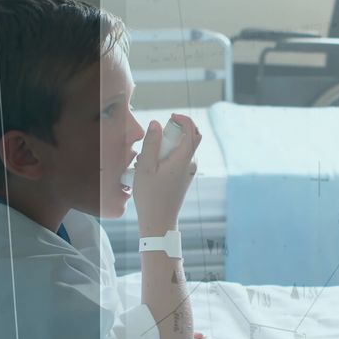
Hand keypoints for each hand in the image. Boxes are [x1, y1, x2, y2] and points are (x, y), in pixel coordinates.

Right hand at [134, 114, 201, 235]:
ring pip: (183, 150)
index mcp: (183, 160)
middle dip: (178, 130)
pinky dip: (168, 156)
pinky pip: (179, 160)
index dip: (184, 120)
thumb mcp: (145, 167)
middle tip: (159, 134)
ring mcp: (188, 172)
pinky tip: (151, 167)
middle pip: (192, 139)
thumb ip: (151, 144)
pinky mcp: (184, 179)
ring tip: (148, 157)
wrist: (158, 221)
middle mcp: (190, 165)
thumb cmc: (150, 196)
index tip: (172, 117)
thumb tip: (155, 124)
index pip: (193, 132)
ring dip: (169, 146)